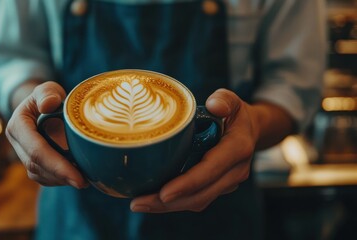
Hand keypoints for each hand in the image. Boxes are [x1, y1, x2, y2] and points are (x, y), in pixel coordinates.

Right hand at [6, 81, 87, 187]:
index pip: (36, 150)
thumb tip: (48, 105)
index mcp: (18, 126)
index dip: (56, 164)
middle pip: (37, 166)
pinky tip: (77, 177)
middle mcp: (17, 144)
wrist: (44, 107)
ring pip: (40, 175)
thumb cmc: (49, 97)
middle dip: (61, 176)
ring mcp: (24, 156)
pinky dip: (61, 179)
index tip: (77, 176)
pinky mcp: (33, 164)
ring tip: (84, 179)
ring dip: (61, 179)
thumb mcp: (48, 89)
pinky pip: (45, 177)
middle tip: (84, 183)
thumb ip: (47, 93)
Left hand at [130, 89, 258, 212]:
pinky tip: (151, 200)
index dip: (187, 184)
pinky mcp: (217, 188)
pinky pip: (195, 198)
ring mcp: (227, 183)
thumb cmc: (234, 113)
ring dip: (167, 207)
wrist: (250, 131)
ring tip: (139, 203)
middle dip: (170, 202)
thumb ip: (224, 99)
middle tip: (139, 203)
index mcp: (238, 148)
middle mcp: (235, 171)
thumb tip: (213, 105)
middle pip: (201, 194)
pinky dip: (174, 202)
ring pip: (197, 201)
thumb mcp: (231, 100)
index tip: (164, 193)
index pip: (211, 169)